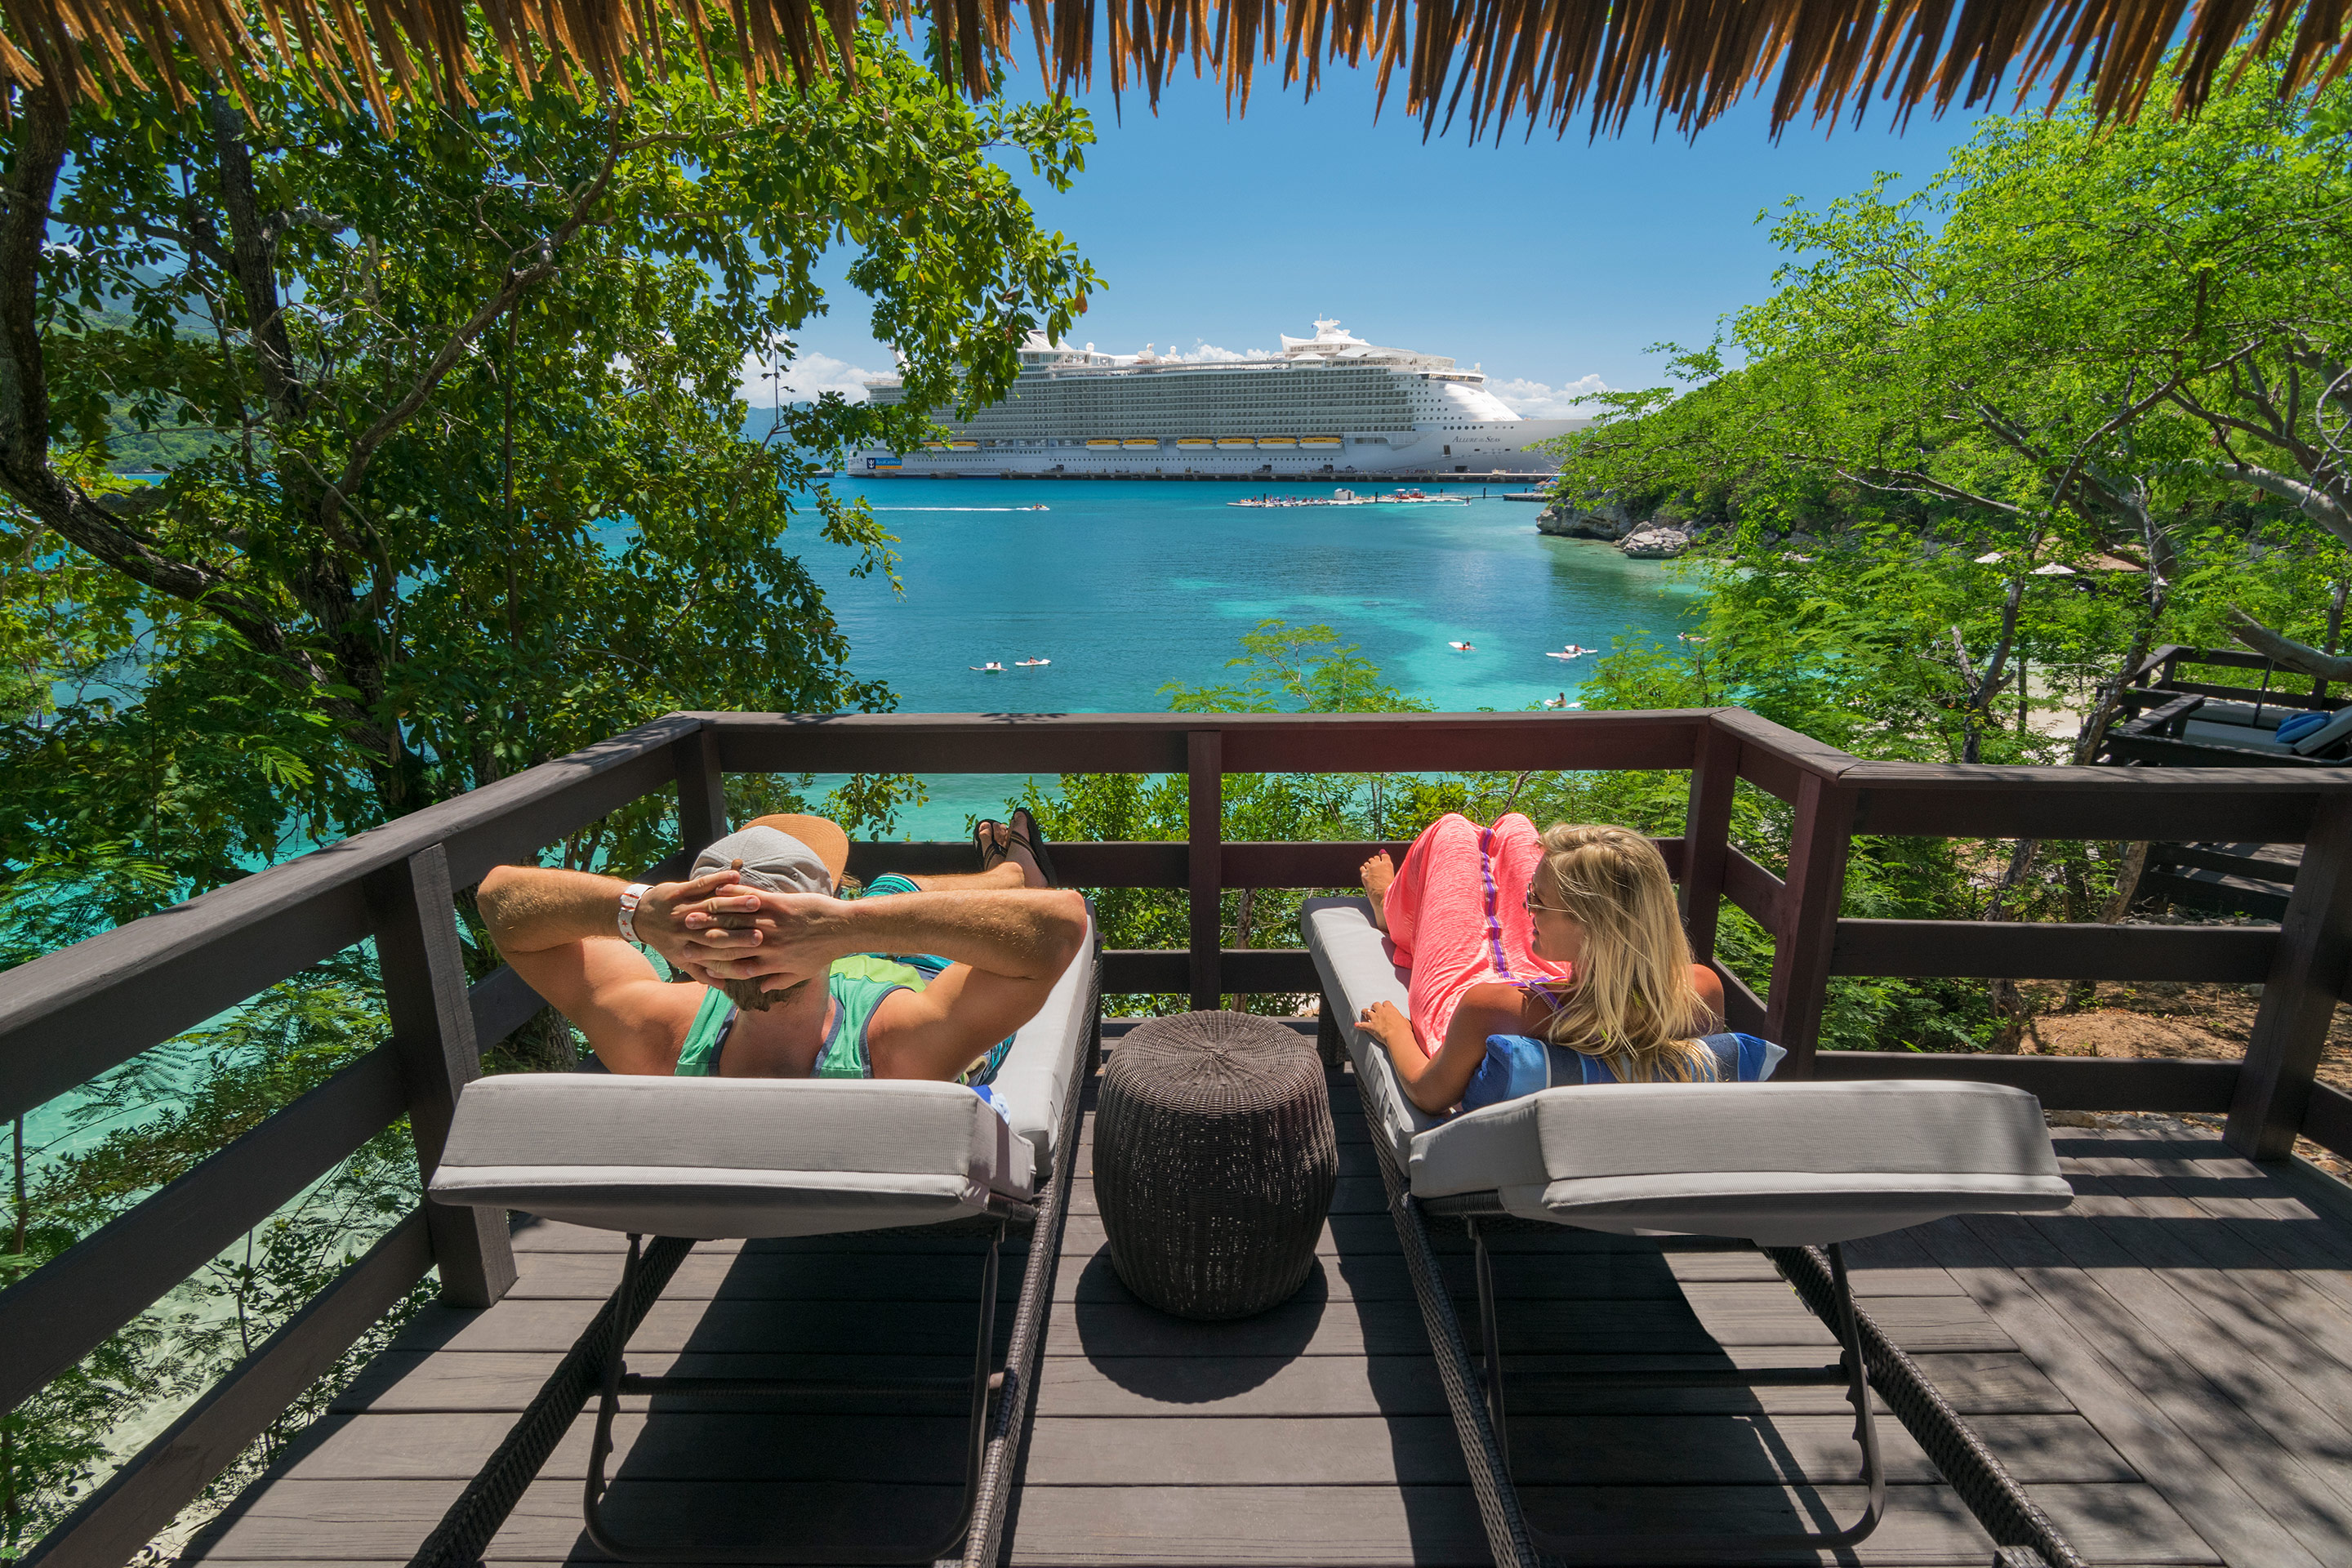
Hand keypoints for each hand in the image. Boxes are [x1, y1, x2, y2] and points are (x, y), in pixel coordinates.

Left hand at [630, 869, 762, 969]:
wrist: (639, 915)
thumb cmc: (665, 940)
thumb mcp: (680, 960)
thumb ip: (702, 972)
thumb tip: (723, 987)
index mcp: (686, 949)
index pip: (714, 959)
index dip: (734, 964)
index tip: (755, 967)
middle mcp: (683, 931)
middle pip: (715, 933)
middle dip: (739, 934)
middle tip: (763, 935)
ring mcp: (680, 909)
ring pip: (710, 907)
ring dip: (734, 904)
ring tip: (756, 903)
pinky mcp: (678, 891)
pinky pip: (700, 884)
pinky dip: (718, 880)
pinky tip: (736, 876)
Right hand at [677, 886, 849, 984]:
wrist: (842, 930)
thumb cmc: (822, 952)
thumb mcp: (801, 973)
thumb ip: (778, 981)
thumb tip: (760, 990)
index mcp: (770, 964)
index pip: (733, 964)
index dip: (711, 961)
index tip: (693, 957)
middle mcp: (767, 946)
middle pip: (728, 942)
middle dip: (703, 938)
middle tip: (682, 933)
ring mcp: (773, 925)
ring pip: (736, 921)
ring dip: (712, 915)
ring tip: (693, 910)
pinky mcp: (780, 905)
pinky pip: (753, 900)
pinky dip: (735, 894)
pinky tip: (720, 890)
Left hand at [1358, 1000, 1408, 1047]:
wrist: (1398, 1036)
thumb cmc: (1404, 1030)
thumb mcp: (1406, 1022)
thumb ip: (1402, 1019)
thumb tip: (1403, 1021)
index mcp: (1391, 1009)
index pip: (1386, 1003)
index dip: (1385, 1006)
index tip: (1386, 1008)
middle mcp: (1381, 1012)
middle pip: (1375, 1004)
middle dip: (1375, 1007)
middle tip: (1375, 1010)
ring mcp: (1375, 1019)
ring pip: (1366, 1011)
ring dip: (1365, 1012)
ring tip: (1364, 1013)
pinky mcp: (1371, 1027)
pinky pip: (1362, 1025)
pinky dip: (1359, 1025)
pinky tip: (1356, 1025)